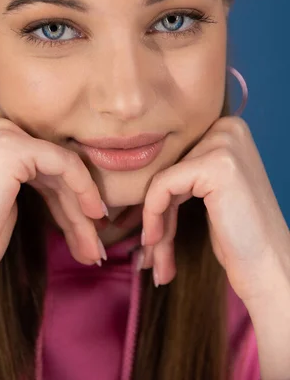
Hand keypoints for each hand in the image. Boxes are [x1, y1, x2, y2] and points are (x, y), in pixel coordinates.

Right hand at [0, 112, 106, 299]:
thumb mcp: (8, 198)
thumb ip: (38, 179)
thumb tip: (82, 183)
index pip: (42, 159)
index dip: (69, 194)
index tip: (87, 226)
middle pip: (52, 165)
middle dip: (76, 208)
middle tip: (93, 246)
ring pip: (62, 167)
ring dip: (81, 212)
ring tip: (94, 250)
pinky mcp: (10, 147)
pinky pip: (64, 164)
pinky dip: (83, 190)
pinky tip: (92, 217)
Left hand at [140, 116, 289, 305]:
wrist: (269, 269)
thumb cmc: (238, 237)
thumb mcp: (206, 193)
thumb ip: (179, 174)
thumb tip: (127, 165)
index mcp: (225, 128)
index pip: (172, 158)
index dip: (156, 197)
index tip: (149, 233)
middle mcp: (227, 127)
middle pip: (166, 168)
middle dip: (154, 214)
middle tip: (149, 254)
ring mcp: (225, 142)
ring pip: (161, 178)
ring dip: (153, 223)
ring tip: (153, 259)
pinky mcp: (216, 163)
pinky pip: (162, 185)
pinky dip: (153, 215)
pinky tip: (156, 242)